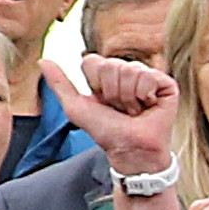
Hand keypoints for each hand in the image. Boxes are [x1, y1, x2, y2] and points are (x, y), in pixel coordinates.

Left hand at [49, 52, 183, 167]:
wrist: (130, 149)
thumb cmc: (106, 131)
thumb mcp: (76, 107)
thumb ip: (59, 84)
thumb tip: (42, 60)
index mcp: (106, 75)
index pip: (92, 61)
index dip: (95, 84)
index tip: (102, 102)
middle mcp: (127, 72)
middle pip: (110, 65)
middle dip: (112, 92)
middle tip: (120, 109)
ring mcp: (148, 77)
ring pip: (130, 70)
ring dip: (128, 97)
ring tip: (135, 111)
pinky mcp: (166, 85)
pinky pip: (149, 76)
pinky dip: (145, 95)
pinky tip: (149, 106)